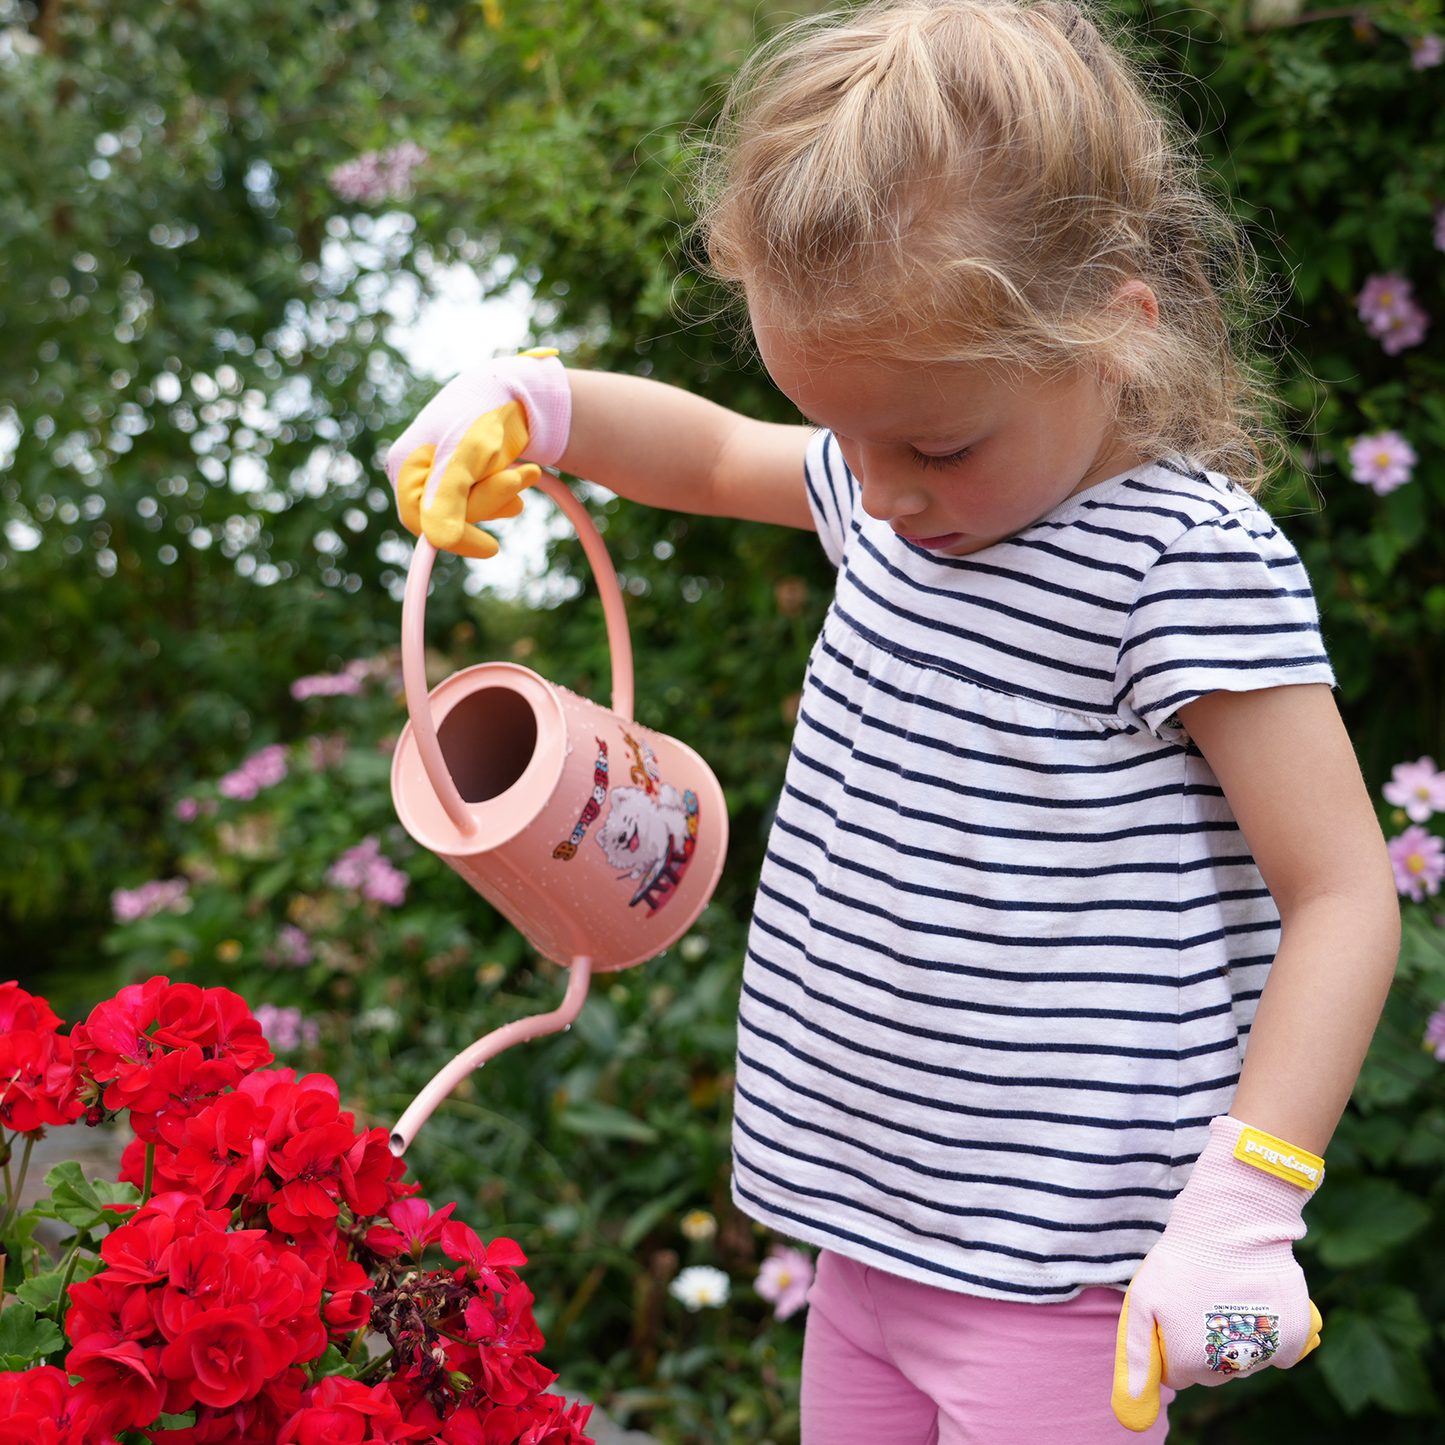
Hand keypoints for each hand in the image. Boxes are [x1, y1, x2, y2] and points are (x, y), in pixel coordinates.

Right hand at [386, 350, 571, 558]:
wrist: (520, 386)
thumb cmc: (487, 413)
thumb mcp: (469, 457)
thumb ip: (450, 498)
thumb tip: (440, 540)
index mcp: (404, 464)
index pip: (421, 521)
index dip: (456, 537)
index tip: (492, 547)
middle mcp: (418, 470)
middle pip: (449, 515)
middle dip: (490, 499)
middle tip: (523, 477)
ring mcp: (441, 472)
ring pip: (470, 508)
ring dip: (503, 493)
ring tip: (527, 470)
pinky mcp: (465, 473)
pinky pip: (483, 500)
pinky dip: (505, 491)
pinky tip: (522, 475)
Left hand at [1111, 1115, 1323, 1431]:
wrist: (1232, 1224)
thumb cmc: (1181, 1260)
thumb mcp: (1142, 1301)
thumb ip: (1137, 1355)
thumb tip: (1132, 1406)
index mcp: (1188, 1362)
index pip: (1178, 1376)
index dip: (1173, 1342)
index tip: (1174, 1311)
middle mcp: (1229, 1368)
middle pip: (1211, 1373)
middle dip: (1202, 1344)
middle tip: (1199, 1300)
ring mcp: (1264, 1355)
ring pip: (1243, 1363)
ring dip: (1234, 1338)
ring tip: (1225, 1294)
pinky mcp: (1292, 1339)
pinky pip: (1276, 1352)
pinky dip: (1267, 1332)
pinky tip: (1253, 1300)